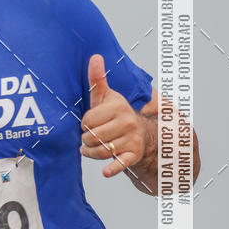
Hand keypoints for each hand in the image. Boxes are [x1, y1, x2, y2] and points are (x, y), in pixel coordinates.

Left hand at [80, 54, 147, 176]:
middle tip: (88, 138)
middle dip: (86, 139)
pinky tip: (105, 172)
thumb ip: (98, 79)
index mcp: (118, 107)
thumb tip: (95, 55)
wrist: (144, 134)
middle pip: (93, 136)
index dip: (84, 124)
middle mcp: (127, 122)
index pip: (88, 120)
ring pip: (101, 150)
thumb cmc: (118, 114)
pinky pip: (121, 163)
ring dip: (91, 153)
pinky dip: (112, 169)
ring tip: (87, 149)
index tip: (88, 124)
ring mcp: (132, 139)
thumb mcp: (108, 97)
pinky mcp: (134, 155)